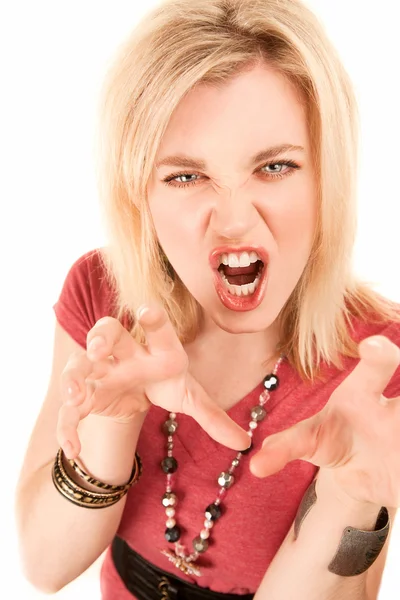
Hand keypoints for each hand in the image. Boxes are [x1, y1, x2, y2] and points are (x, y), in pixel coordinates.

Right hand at [58, 305, 249, 458]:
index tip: (147, 312)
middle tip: (98, 348)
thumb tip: (246, 443)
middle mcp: (125, 352)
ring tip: (75, 395)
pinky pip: (70, 406)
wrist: (136, 389)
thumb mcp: (189, 397)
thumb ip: (213, 417)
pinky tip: (73, 447)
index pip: (156, 327)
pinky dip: (68, 425)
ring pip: (81, 364)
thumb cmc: (165, 383)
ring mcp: (101, 369)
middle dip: (101, 337)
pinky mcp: (86, 392)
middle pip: (108, 332)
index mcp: (157, 348)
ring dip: (75, 377)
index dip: (152, 319)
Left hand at [250, 335, 399, 507]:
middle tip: (396, 359)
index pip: (375, 368)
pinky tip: (399, 488)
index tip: (372, 346)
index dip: (379, 355)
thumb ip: (284, 449)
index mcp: (363, 394)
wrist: (360, 470)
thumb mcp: (309, 442)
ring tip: (398, 445)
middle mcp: (394, 409)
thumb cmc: (334, 441)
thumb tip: (255, 466)